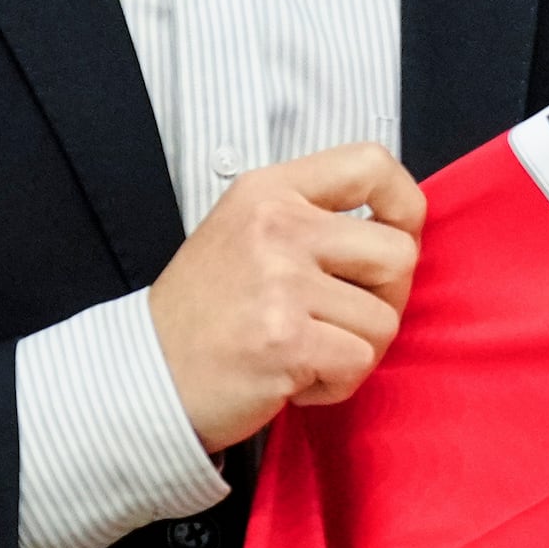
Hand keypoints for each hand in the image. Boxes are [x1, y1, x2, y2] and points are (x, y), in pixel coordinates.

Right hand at [148, 144, 426, 451]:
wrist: (143, 376)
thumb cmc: (206, 313)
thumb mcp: (246, 234)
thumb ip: (314, 220)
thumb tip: (401, 230)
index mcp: (268, 192)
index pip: (371, 163)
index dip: (405, 206)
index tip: (395, 237)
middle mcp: (275, 227)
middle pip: (399, 253)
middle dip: (386, 299)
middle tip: (339, 320)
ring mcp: (280, 283)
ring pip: (385, 319)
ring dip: (355, 350)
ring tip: (304, 352)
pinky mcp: (286, 340)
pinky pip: (359, 361)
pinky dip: (335, 383)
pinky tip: (292, 378)